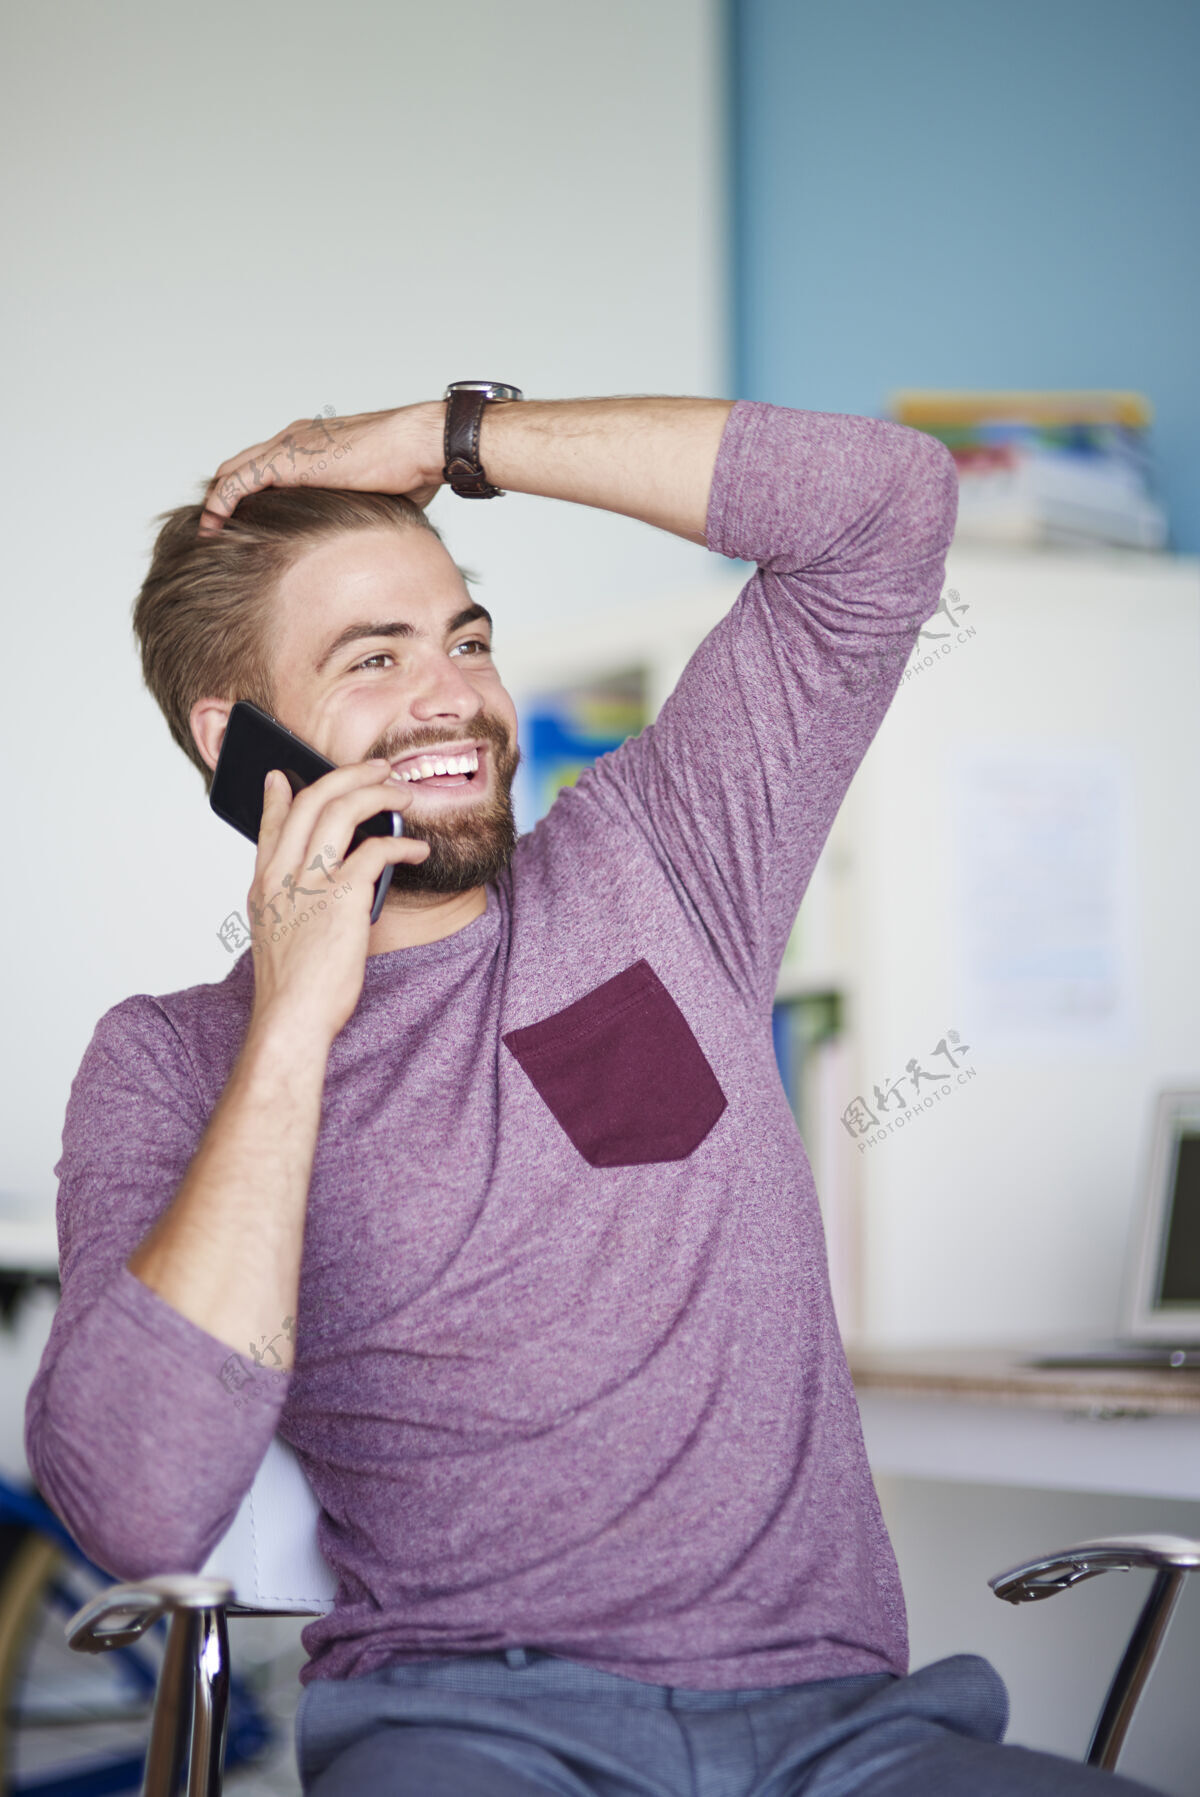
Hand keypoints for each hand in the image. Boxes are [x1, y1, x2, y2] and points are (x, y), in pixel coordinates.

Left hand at [198, 401, 445, 536]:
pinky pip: (235, 483)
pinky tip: (213, 529)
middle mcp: (294, 439)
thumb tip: (365, 543)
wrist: (418, 446)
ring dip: (216, 505)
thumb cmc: (412, 467)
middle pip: (240, 467)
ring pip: (231, 473)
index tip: (245, 526)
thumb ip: (358, 511)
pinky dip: (218, 505)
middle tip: (219, 533)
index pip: (267, 467)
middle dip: (225, 499)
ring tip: (209, 536)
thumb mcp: (377, 497)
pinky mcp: (284, 461)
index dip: (250, 496)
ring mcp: (286, 447)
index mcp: (314, 446)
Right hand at [246, 759, 428, 1042]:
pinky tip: (417, 851)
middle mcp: (283, 875)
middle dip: (348, 775)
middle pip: (312, 800)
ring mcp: (311, 883)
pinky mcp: (343, 898)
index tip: (284, 776)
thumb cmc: (292, 990)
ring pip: (341, 809)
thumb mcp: (277, 937)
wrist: (291, 1020)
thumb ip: (291, 903)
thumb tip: (317, 887)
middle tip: (376, 768)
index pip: (270, 824)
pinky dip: (402, 844)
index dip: (279, 795)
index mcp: (264, 885)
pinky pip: (376, 850)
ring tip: (401, 792)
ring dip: (377, 792)